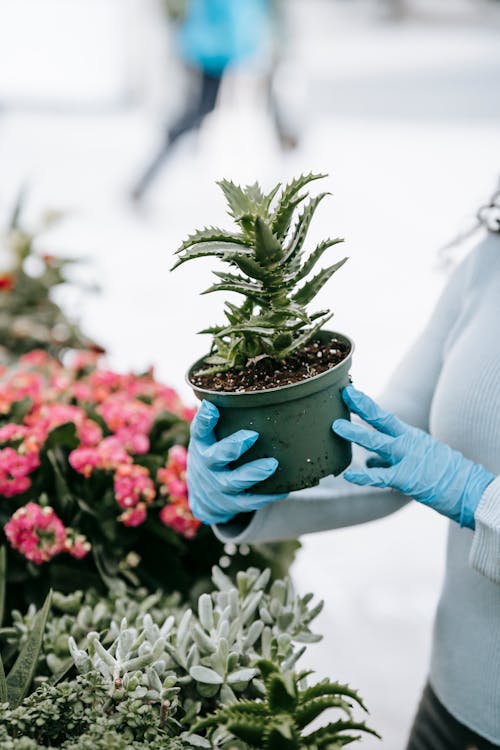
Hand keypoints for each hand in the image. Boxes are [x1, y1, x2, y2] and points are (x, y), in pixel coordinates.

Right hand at [187, 400, 285, 524]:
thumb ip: (222, 420)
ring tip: (272, 464)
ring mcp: (218, 486)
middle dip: (233, 447)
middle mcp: (207, 465)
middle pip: (216, 457)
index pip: (199, 430)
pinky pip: (249, 502)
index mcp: (202, 444)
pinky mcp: (231, 504)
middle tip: (252, 436)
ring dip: (253, 473)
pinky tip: (284, 489)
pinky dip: (266, 497)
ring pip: (234, 481)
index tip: (212, 408)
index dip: (204, 420)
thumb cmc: (214, 456)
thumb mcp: (209, 439)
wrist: (204, 498)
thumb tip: (251, 390)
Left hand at [332, 385, 494, 528]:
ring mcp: (408, 459)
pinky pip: (381, 476)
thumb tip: (367, 462)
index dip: (365, 404)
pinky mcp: (408, 478)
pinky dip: (364, 475)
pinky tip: (350, 474)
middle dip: (361, 407)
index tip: (349, 392)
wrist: (471, 490)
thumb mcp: (418, 459)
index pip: (384, 416)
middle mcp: (408, 443)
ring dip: (356, 433)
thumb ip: (388, 460)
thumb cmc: (443, 476)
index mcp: (410, 437)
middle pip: (381, 420)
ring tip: (337, 426)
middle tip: (343, 394)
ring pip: (377, 442)